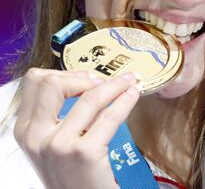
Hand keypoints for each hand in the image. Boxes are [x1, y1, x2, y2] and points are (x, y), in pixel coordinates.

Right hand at [14, 68, 139, 188]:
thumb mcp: (53, 144)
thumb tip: (86, 80)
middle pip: (53, 83)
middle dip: (83, 76)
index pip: (36, 83)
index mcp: (26, 131)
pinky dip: (125, 100)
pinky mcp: (84, 152)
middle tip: (103, 81)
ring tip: (129, 82)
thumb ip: (58, 116)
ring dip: (115, 84)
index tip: (85, 78)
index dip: (64, 74)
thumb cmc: (70, 175)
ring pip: (89, 97)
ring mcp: (59, 145)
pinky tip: (133, 95)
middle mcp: (36, 137)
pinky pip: (110, 115)